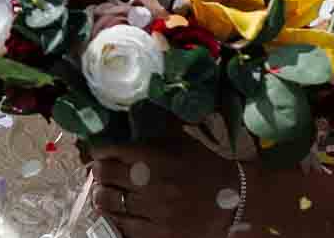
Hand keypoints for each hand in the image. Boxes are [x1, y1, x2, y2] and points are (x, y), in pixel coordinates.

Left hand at [85, 141, 236, 237]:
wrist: (234, 198)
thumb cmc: (207, 164)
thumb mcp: (183, 139)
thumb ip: (158, 127)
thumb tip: (135, 108)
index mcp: (154, 156)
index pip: (110, 151)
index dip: (100, 151)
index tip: (99, 152)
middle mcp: (149, 183)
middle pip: (105, 176)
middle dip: (99, 171)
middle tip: (99, 171)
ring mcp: (152, 211)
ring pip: (109, 203)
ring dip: (102, 196)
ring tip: (104, 192)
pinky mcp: (158, 234)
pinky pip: (124, 227)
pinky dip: (117, 218)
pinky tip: (119, 212)